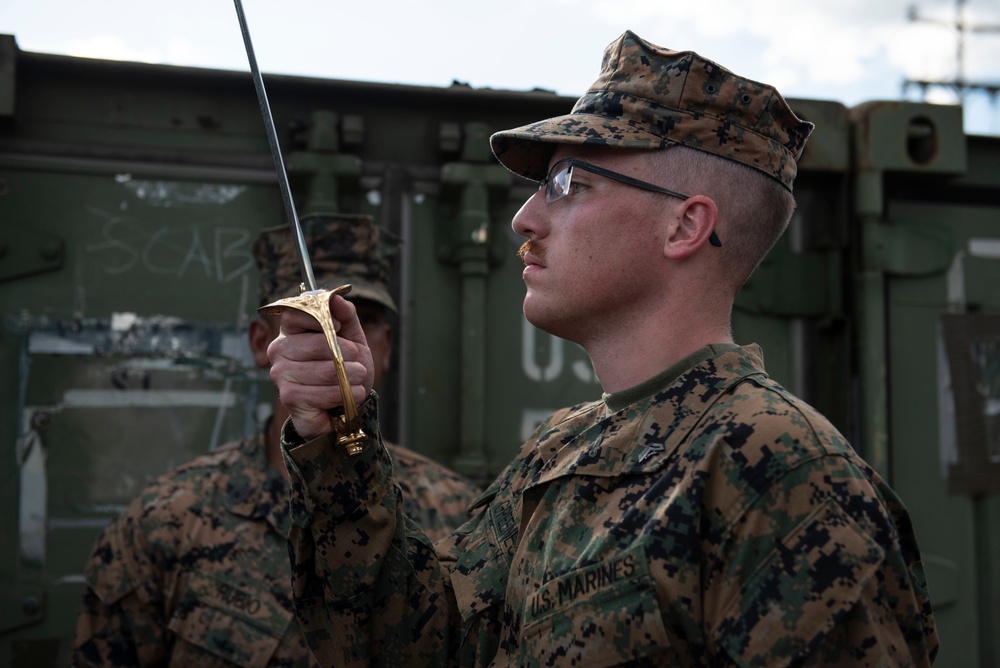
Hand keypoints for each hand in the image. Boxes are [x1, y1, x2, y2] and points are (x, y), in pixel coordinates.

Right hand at [267, 294, 374, 439]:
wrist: (344, 407)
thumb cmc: (345, 370)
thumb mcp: (352, 340)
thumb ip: (346, 316)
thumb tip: (336, 298)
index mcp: (291, 331)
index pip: (297, 312)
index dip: (322, 318)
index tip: (340, 327)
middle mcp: (279, 350)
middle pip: (315, 343)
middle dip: (346, 353)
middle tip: (358, 362)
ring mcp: (281, 374)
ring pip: (324, 369)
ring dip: (350, 376)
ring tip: (358, 378)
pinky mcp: (289, 397)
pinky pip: (323, 392)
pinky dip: (344, 393)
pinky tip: (350, 394)